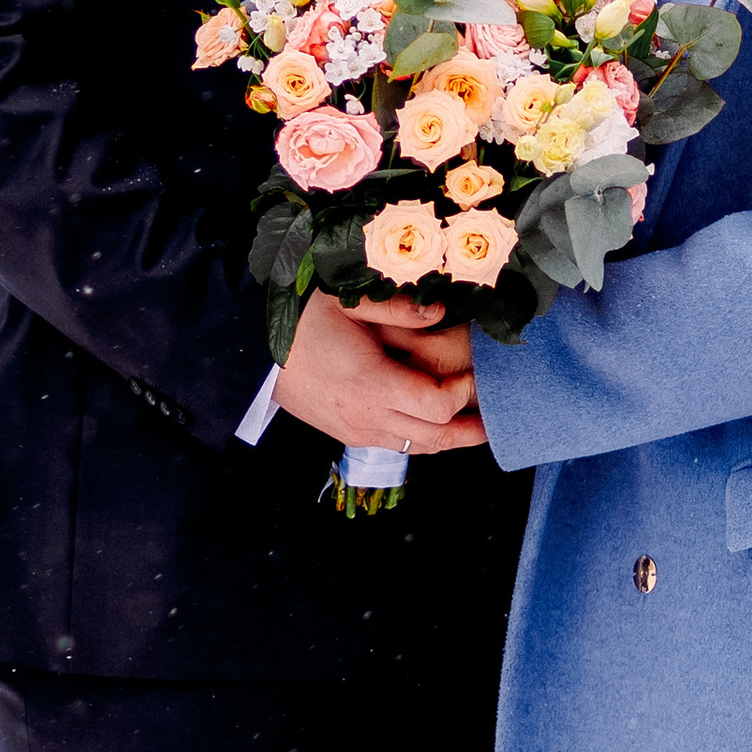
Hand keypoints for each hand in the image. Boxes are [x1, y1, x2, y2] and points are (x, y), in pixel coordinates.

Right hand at [274, 292, 484, 455]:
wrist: (255, 358)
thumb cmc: (302, 324)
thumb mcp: (347, 302)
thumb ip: (397, 307)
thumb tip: (440, 312)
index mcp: (372, 384)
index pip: (436, 406)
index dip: (461, 394)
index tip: (470, 376)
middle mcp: (369, 417)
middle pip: (436, 439)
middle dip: (470, 431)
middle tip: (496, 422)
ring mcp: (358, 431)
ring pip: (417, 449)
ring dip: (449, 441)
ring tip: (475, 431)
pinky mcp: (349, 435)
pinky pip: (397, 447)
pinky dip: (422, 440)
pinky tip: (434, 427)